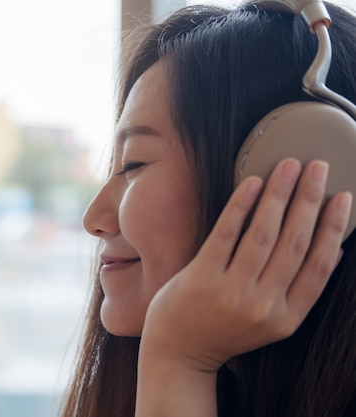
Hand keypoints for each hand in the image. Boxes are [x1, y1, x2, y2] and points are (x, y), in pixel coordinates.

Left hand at [140, 158, 351, 371]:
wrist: (178, 351)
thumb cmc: (224, 330)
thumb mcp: (268, 321)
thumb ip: (294, 290)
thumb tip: (329, 248)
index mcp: (287, 317)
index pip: (320, 265)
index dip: (334, 228)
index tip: (344, 198)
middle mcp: (263, 306)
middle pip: (294, 243)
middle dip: (310, 200)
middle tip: (318, 168)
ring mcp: (230, 292)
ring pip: (264, 234)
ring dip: (280, 195)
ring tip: (289, 166)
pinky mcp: (201, 278)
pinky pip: (226, 233)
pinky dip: (241, 205)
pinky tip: (253, 183)